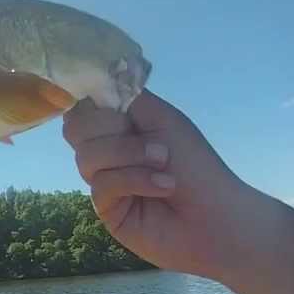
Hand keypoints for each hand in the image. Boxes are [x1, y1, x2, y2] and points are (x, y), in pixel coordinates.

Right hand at [62, 90, 263, 283]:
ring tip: (165, 165)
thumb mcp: (163, 119)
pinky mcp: (106, 208)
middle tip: (154, 143)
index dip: (91, 106)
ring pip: (86, 157)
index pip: (83, 107)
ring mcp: (104, 180)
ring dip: (130, 156)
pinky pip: (102, 184)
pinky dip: (135, 180)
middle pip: (75, 130)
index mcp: (120, 126)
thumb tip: (96, 76)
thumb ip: (126, 96)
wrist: (217, 216)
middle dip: (113, 132)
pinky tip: (163, 187)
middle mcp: (108, 151)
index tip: (116, 110)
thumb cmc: (197, 166)